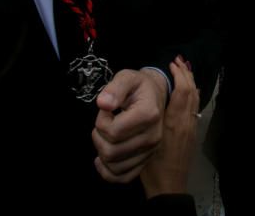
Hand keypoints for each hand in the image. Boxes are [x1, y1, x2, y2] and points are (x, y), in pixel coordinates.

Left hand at [93, 68, 167, 182]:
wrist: (155, 96)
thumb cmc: (139, 87)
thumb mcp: (127, 77)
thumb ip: (115, 88)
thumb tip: (103, 104)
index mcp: (149, 115)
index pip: (114, 132)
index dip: (101, 121)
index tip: (106, 110)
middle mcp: (153, 137)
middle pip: (112, 151)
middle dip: (99, 137)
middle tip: (103, 123)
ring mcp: (150, 151)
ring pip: (115, 166)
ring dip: (102, 152)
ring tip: (106, 136)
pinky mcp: (146, 160)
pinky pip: (123, 177)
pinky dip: (108, 172)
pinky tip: (102, 160)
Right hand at [141, 56, 200, 196]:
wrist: (169, 187)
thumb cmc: (153, 168)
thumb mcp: (146, 143)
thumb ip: (148, 124)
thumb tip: (146, 104)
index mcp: (174, 122)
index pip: (182, 92)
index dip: (178, 75)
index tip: (171, 65)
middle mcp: (186, 123)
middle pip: (192, 92)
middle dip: (186, 75)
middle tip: (178, 62)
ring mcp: (191, 129)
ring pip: (195, 100)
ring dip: (190, 84)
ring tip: (183, 72)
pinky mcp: (192, 135)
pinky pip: (194, 108)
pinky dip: (191, 96)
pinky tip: (186, 94)